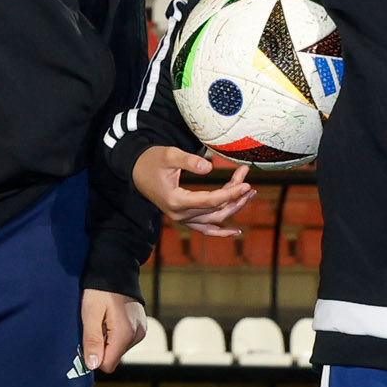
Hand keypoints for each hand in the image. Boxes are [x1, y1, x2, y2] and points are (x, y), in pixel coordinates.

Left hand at [80, 288, 142, 375]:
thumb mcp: (90, 314)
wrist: (116, 270)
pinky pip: (124, 340)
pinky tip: (110, 318)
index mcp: (125, 335)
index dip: (94, 357)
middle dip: (101, 346)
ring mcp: (141, 331)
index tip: (87, 342)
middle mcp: (137, 335)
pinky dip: (114, 334)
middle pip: (113, 357)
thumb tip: (93, 365)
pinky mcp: (141, 326)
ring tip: (102, 320)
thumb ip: (92, 340)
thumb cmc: (100, 290)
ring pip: (118, 349)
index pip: (108, 365)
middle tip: (94, 326)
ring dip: (107, 340)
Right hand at [132, 145, 250, 231]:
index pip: (211, 201)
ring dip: (233, 208)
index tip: (246, 183)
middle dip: (235, 196)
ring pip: (214, 219)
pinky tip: (235, 231)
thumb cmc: (152, 160)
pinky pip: (204, 229)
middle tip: (249, 182)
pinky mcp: (183, 218)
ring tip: (249, 193)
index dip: (231, 193)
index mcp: (176, 201)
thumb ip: (189, 161)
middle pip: (216, 209)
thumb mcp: (169, 155)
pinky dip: (219, 232)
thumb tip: (210, 168)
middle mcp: (179, 214)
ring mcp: (181, 219)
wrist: (136, 170)